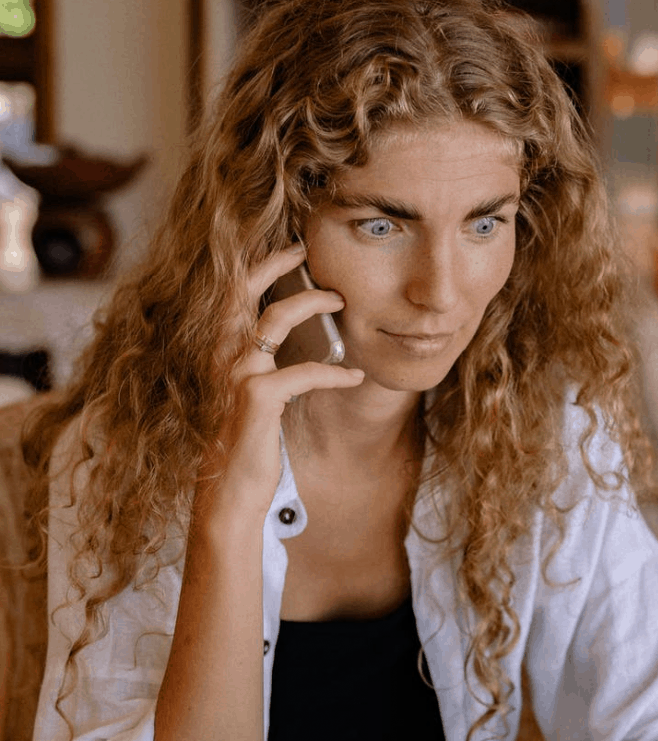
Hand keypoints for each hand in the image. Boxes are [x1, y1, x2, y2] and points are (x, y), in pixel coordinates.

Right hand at [197, 245, 363, 522]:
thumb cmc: (244, 443)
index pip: (231, 294)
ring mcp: (238, 374)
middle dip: (277, 262)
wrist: (229, 490)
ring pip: (276, 317)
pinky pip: (305, 371)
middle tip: (307, 251)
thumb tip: (301, 343)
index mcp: (219, 352)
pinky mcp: (257, 398)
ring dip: (314, 303)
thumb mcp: (251, 396)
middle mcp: (222, 356)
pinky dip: (335, 373)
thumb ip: (264, 366)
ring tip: (341, 302)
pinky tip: (356, 378)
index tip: (288, 250)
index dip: (256, 265)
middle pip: (244, 288)